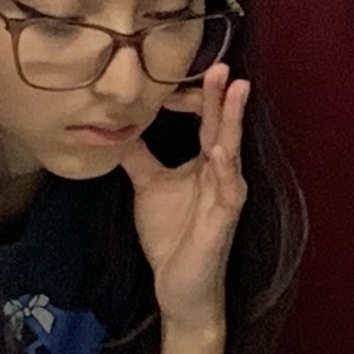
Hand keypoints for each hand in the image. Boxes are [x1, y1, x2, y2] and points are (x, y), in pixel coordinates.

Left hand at [124, 70, 250, 332]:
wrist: (178, 287)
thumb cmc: (170, 237)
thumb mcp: (148, 185)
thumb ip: (137, 155)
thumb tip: (117, 125)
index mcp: (204, 163)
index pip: (204, 119)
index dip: (191, 97)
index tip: (169, 81)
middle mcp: (219, 173)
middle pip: (221, 126)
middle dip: (221, 96)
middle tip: (221, 65)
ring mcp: (225, 195)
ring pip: (231, 150)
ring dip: (233, 121)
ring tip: (237, 90)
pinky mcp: (224, 219)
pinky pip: (228, 189)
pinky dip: (225, 168)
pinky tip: (220, 151)